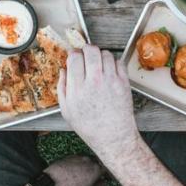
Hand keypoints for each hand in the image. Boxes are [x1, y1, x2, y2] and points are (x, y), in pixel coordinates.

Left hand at [43, 155, 106, 185]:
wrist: (52, 185)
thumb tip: (103, 183)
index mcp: (96, 169)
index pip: (106, 169)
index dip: (106, 174)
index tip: (105, 178)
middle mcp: (88, 160)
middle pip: (96, 163)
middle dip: (96, 169)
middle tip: (93, 178)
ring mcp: (78, 157)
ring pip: (86, 160)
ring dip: (86, 166)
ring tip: (81, 176)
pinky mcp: (68, 157)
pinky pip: (76, 160)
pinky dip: (77, 165)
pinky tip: (73, 173)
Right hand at [57, 45, 140, 161]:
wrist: (113, 136)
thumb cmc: (90, 126)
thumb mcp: (67, 110)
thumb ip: (62, 87)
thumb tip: (63, 70)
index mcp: (77, 88)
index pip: (75, 57)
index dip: (73, 54)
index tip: (74, 57)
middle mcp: (94, 81)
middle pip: (90, 50)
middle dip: (86, 49)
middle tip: (86, 55)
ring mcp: (110, 80)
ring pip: (105, 53)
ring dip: (100, 56)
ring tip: (98, 65)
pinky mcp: (123, 82)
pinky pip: (118, 62)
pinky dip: (113, 63)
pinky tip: (109, 71)